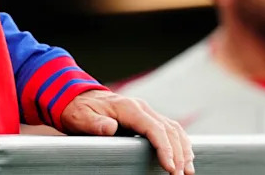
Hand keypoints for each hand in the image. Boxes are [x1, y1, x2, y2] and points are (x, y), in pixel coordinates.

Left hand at [60, 90, 193, 174]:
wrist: (76, 97)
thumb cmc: (79, 109)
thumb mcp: (81, 117)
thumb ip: (95, 123)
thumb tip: (110, 127)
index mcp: (128, 107)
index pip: (154, 127)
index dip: (165, 147)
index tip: (169, 166)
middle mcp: (140, 108)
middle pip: (168, 130)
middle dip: (178, 153)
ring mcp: (145, 112)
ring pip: (173, 129)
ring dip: (183, 149)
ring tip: (188, 171)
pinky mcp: (146, 119)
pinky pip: (169, 129)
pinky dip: (180, 143)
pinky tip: (185, 157)